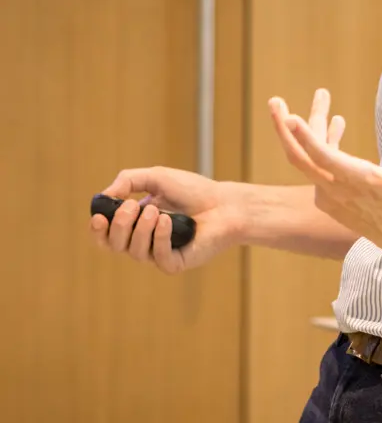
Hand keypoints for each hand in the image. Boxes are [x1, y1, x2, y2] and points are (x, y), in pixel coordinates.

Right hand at [90, 166, 243, 273]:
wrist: (225, 203)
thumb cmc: (193, 190)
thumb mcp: (158, 177)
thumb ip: (130, 180)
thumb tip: (105, 195)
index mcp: (135, 222)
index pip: (106, 234)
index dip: (98, 229)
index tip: (98, 216)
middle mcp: (143, 240)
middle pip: (114, 244)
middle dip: (119, 225)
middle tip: (132, 207)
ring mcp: (158, 253)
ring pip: (134, 251)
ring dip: (141, 229)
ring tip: (157, 211)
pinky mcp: (175, 263)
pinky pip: (157, 257)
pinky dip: (159, 237)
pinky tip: (168, 221)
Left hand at [269, 89, 381, 261]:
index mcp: (358, 183)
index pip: (325, 159)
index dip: (307, 138)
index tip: (290, 117)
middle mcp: (339, 190)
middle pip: (301, 159)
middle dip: (284, 130)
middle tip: (274, 102)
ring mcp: (333, 193)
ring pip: (310, 158)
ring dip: (310, 128)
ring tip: (320, 97)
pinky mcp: (334, 195)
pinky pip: (321, 165)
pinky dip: (323, 143)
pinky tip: (336, 123)